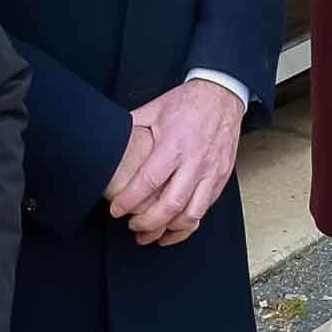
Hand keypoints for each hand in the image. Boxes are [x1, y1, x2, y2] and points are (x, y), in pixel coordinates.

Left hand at [113, 78, 244, 243]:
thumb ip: (132, 128)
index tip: (116, 209)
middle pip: (171, 204)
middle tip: (132, 225)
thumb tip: (108, 141)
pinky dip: (188, 223)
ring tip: (151, 234)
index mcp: (174, 144)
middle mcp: (195, 161)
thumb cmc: (187, 103)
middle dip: (148, 222)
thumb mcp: (154, 109)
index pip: (149, 180)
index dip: (129, 200)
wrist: (222, 96)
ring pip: (191, 213)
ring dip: (169, 229)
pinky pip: (205, 209)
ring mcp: (211, 172)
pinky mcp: (221, 178)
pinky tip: (174, 227)